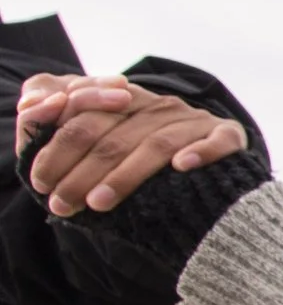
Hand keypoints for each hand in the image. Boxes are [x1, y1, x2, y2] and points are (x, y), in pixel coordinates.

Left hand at [16, 74, 248, 215]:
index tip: (40, 180)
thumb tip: (30, 107)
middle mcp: (161, 106)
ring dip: (125, 175)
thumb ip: (60, 121)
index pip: (86, 112)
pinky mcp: (229, 137)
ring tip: (98, 204)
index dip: (59, 145)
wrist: (209, 183)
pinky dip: (201, 153)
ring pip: (156, 144)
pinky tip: (182, 168)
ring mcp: (196, 121)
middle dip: (82, 171)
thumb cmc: (142, 162)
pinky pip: (218, 142)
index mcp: (127, 99)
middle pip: (115, 134)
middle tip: (61, 203)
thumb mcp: (98, 140)